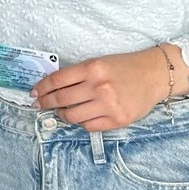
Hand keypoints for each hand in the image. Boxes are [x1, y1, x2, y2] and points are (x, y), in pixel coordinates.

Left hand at [32, 45, 188, 130]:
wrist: (155, 75)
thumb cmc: (125, 67)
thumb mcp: (100, 63)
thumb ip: (78, 74)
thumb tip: (52, 88)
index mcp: (92, 68)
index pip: (58, 80)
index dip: (42, 88)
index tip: (34, 93)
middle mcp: (99, 87)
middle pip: (61, 99)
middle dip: (46, 103)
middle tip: (39, 105)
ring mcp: (108, 105)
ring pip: (72, 116)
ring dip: (63, 115)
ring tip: (63, 111)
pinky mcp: (117, 120)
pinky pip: (89, 126)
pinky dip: (81, 122)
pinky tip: (82, 116)